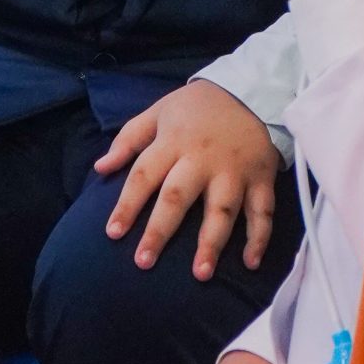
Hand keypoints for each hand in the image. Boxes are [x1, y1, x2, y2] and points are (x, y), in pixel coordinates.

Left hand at [93, 77, 280, 279]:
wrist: (251, 90)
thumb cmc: (197, 107)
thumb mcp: (158, 112)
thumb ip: (128, 139)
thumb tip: (100, 168)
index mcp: (174, 142)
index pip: (144, 176)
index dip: (128, 205)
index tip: (113, 234)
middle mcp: (203, 159)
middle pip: (178, 198)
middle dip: (160, 231)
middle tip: (143, 263)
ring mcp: (235, 171)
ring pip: (222, 210)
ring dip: (212, 243)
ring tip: (200, 274)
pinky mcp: (262, 178)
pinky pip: (262, 212)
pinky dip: (259, 238)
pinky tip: (250, 264)